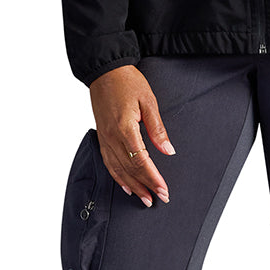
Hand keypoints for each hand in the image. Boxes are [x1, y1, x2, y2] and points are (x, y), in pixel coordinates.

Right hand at [87, 66, 174, 207]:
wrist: (105, 71)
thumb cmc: (127, 82)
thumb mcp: (149, 101)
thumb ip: (158, 128)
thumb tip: (168, 150)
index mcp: (125, 128)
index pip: (141, 161)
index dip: (153, 178)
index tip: (163, 189)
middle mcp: (112, 136)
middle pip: (130, 169)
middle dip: (145, 186)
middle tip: (159, 198)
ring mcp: (104, 137)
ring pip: (118, 169)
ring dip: (132, 185)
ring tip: (144, 198)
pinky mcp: (101, 136)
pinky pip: (108, 162)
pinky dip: (117, 176)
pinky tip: (126, 184)